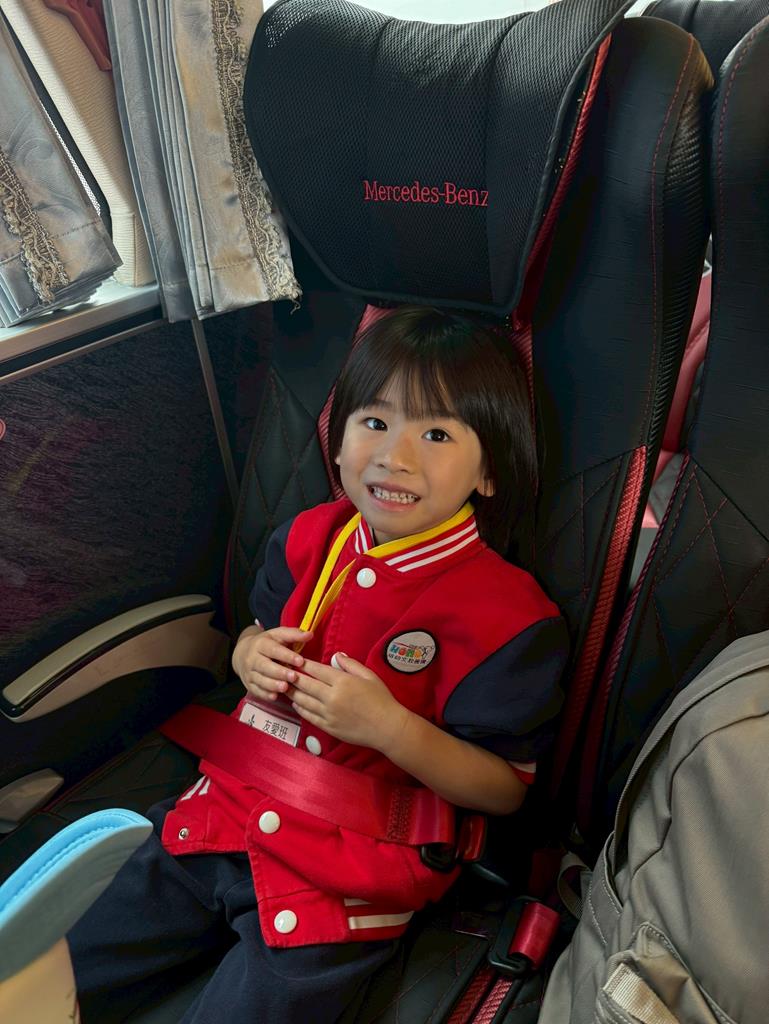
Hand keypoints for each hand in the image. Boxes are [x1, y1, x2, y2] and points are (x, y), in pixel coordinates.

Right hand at [232, 626, 312, 702]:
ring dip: (273, 684)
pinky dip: (265, 694)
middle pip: (265, 666)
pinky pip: (256, 690)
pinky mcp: (249, 684)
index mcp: (260, 644)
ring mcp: (249, 672)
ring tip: (285, 687)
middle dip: (279, 672)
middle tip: (294, 676)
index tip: (300, 661)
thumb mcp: (278, 635)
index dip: (287, 655)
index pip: (273, 649)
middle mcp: (252, 658)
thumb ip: (294, 635)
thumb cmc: (268, 643)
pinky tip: (274, 696)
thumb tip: (310, 634)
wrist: (243, 653)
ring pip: (260, 679)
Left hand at [290, 653, 408, 749]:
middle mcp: (331, 697)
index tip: (295, 660)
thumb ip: (350, 664)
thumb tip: (335, 655)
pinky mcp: (327, 727)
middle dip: (292, 677)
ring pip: (303, 701)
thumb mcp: (369, 676)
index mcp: (342, 682)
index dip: (303, 664)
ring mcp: (328, 714)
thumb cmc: (381, 699)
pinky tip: (296, 703)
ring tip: (285, 686)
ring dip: (292, 693)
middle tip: (283, 671)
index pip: (316, 670)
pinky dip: (300, 708)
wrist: (386, 728)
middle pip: (305, 684)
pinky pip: (308, 716)